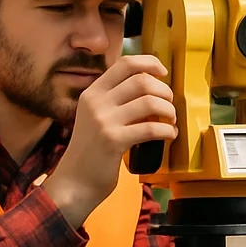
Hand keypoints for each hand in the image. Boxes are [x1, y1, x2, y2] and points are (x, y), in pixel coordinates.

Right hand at [43, 55, 176, 227]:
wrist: (74, 183)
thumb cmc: (91, 152)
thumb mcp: (96, 118)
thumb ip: (114, 101)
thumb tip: (150, 88)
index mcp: (93, 93)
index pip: (125, 63)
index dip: (149, 63)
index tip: (163, 72)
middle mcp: (96, 102)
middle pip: (141, 80)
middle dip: (164, 90)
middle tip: (169, 105)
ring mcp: (104, 121)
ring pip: (149, 102)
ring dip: (168, 110)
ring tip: (171, 120)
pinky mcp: (113, 141)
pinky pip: (150, 128)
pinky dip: (167, 130)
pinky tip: (169, 135)